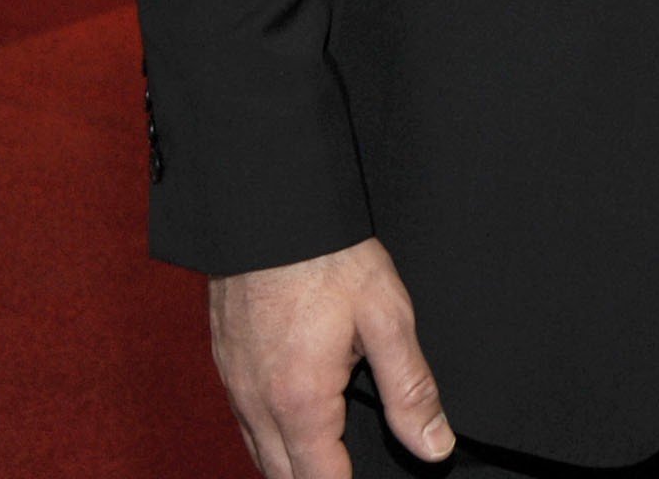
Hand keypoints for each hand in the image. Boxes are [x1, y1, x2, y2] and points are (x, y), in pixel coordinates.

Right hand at [209, 237, 452, 477]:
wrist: (268, 206)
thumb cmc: (326, 256)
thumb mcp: (387, 318)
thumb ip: (411, 389)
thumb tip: (434, 445)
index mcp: (299, 402)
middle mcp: (256, 403)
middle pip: (283, 477)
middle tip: (353, 467)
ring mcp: (234, 384)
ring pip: (259, 452)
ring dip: (291, 463)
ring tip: (329, 456)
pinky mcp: (224, 362)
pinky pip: (244, 421)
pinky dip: (269, 434)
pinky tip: (295, 419)